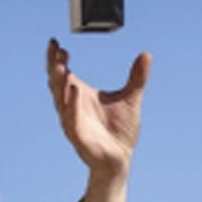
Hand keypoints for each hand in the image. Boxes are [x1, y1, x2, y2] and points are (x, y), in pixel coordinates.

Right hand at [46, 38, 148, 181]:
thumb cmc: (120, 131)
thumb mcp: (131, 98)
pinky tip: (74, 90)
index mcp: (79, 95)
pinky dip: (71, 105)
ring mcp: (73, 121)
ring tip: (61, 66)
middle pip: (57, 83)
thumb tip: (147, 55)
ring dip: (59, 82)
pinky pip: (71, 119)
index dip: (57, 58)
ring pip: (60, 99)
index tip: (56, 42)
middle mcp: (71, 107)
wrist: (121, 158)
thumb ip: (137, 77)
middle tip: (56, 50)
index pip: (63, 73)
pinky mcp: (78, 136)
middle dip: (54, 66)